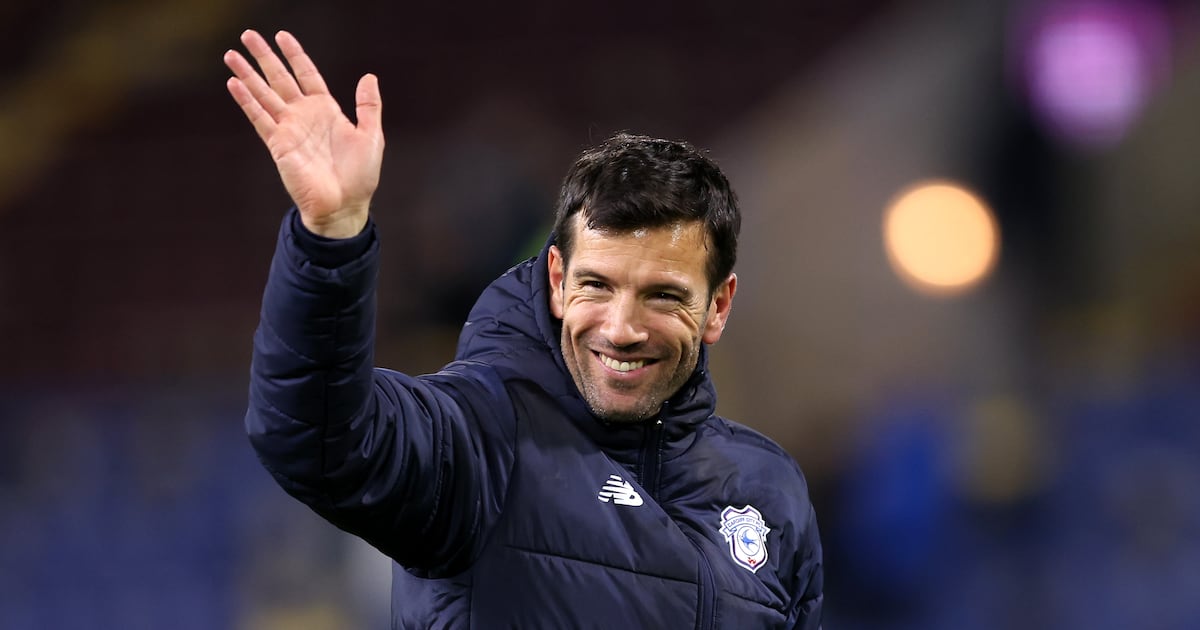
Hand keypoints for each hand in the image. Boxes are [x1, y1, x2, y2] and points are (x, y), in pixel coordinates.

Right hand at [224, 30, 383, 237]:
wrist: (344, 206)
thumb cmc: (360, 176)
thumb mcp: (371, 136)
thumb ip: (368, 105)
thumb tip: (369, 76)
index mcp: (327, 110)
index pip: (307, 74)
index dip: (295, 55)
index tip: (282, 35)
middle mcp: (304, 116)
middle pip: (279, 78)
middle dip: (264, 56)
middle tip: (248, 34)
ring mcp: (289, 129)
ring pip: (264, 94)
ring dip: (247, 75)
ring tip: (230, 55)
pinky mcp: (278, 145)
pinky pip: (259, 118)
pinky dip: (246, 101)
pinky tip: (234, 84)